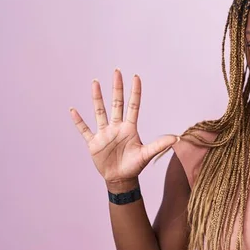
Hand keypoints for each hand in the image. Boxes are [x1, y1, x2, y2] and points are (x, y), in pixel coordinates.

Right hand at [70, 69, 178, 189]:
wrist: (121, 178)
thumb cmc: (135, 166)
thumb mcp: (147, 154)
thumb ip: (160, 145)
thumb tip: (177, 138)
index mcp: (130, 128)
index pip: (133, 106)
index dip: (135, 92)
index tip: (136, 77)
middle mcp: (117, 127)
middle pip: (117, 103)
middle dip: (117, 88)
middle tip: (117, 71)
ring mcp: (104, 133)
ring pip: (100, 112)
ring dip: (97, 98)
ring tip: (95, 82)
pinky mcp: (94, 143)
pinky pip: (85, 130)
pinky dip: (78, 121)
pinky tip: (73, 110)